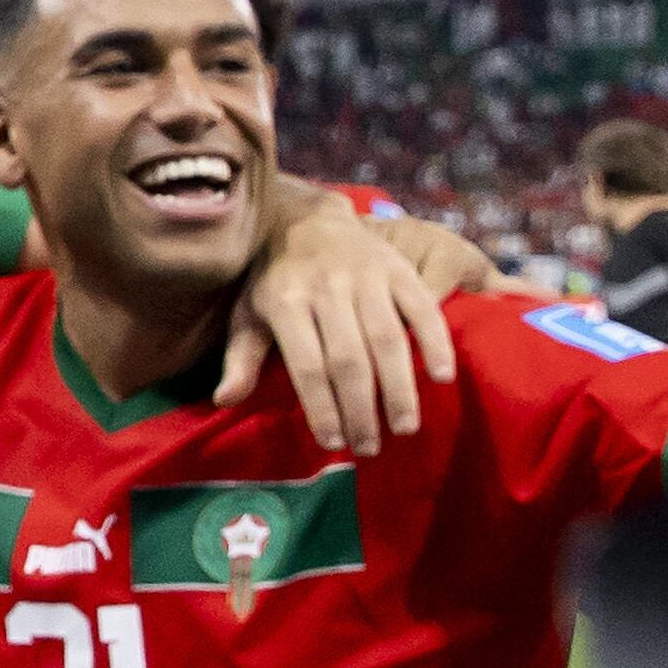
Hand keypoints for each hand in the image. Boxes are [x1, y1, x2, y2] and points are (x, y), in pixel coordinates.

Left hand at [221, 184, 460, 455]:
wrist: (307, 218)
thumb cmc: (275, 278)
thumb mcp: (248, 313)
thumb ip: (241, 357)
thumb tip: (225, 400)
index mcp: (285, 300)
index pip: (306, 365)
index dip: (321, 407)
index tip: (332, 443)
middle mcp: (326, 286)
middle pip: (348, 358)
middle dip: (360, 409)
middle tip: (369, 448)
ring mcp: (366, 274)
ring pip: (387, 338)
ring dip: (399, 387)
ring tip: (404, 427)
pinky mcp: (398, 268)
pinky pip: (423, 307)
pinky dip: (435, 342)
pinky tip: (442, 377)